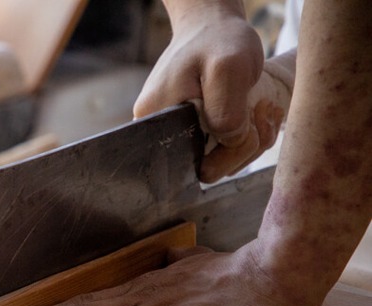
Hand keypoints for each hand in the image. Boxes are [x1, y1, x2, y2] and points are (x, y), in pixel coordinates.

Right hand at [134, 10, 292, 181]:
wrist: (212, 27)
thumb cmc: (217, 41)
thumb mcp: (228, 68)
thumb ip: (227, 113)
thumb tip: (229, 142)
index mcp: (156, 123)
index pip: (195, 165)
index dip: (228, 151)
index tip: (247, 118)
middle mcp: (159, 135)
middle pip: (208, 169)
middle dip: (242, 146)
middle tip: (258, 112)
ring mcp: (176, 136)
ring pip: (220, 162)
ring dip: (248, 140)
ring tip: (255, 107)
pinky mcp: (191, 133)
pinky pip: (221, 151)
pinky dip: (244, 137)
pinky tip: (250, 113)